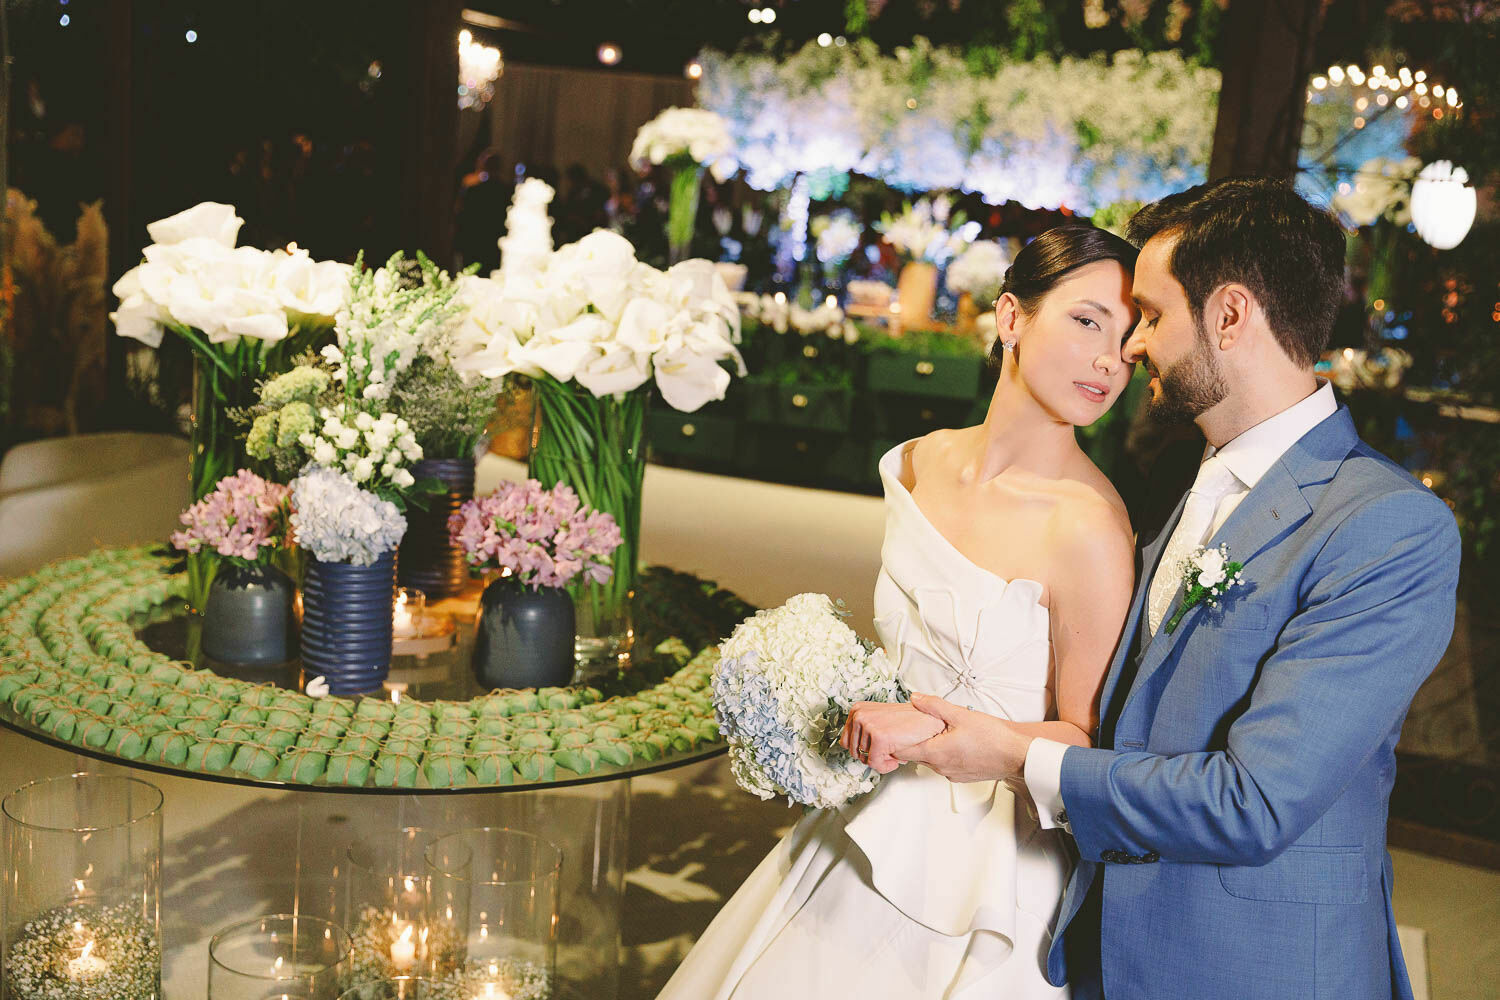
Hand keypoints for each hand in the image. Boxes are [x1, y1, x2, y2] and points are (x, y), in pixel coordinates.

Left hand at [840, 701, 944, 773]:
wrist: (930, 721)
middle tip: (888, 752)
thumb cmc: (910, 721)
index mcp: (858, 709)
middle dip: (872, 756)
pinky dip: (886, 766)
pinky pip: (875, 764)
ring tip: (894, 752)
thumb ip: (864, 730)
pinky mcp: (878, 737)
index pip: (845, 740)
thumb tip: (853, 749)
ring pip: (865, 759)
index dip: (862, 750)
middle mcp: (859, 715)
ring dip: (882, 760)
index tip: (875, 750)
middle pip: (854, 751)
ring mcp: (867, 725)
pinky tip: (897, 759)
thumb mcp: (880, 720)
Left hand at [896, 692, 1032, 782]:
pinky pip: (945, 765)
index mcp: (936, 753)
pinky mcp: (962, 776)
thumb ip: (934, 706)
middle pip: (917, 755)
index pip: (902, 752)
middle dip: (915, 740)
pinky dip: (945, 754)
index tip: (893, 733)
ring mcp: (952, 774)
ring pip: (931, 760)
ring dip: (932, 747)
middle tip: (920, 725)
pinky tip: (956, 742)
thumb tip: (916, 698)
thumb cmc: (993, 737)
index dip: (895, 741)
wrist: (1016, 755)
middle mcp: (941, 768)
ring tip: (941, 731)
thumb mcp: (960, 714)